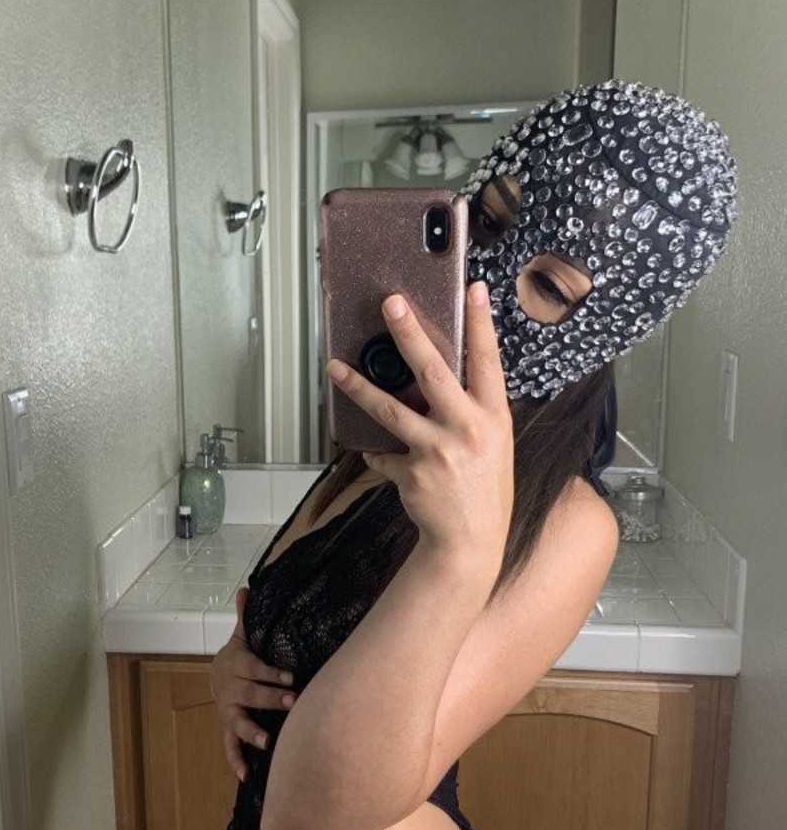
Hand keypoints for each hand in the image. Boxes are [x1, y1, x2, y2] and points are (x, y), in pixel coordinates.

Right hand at [209, 586, 296, 780]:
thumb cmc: (239, 656)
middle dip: (270, 700)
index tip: (292, 677)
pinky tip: (247, 775)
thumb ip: (246, 617)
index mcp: (236, 665)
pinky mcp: (229, 727)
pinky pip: (230, 745)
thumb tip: (245, 588)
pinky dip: (236, 760)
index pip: (255, 669)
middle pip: (250, 695)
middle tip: (292, 703)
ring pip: (238, 722)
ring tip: (269, 743)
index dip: (271, 673)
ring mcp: (229, 711)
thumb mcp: (241, 636)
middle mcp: (230, 690)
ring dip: (252, 733)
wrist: (217, 676)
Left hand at [325, 281, 512, 585]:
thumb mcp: (493, 442)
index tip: (471, 288)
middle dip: (409, 333)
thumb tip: (441, 374)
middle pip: (432, 371)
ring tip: (335, 368)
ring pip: (389, 408)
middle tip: (391, 303)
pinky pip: (382, 453)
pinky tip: (380, 455)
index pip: (487, 359)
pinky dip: (377, 453)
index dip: (480, 322)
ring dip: (358, 386)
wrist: (471, 540)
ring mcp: (437, 450)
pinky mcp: (411, 472)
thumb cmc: (483, 488)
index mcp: (493, 416)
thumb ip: (472, 409)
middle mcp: (467, 428)